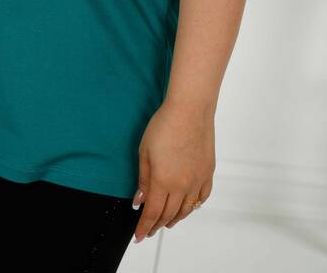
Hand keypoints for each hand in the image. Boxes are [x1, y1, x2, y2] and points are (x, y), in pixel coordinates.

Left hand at [132, 98, 215, 241]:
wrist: (189, 110)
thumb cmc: (164, 126)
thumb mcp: (144, 151)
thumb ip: (143, 179)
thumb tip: (140, 200)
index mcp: (163, 181)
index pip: (152, 212)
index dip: (144, 226)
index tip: (139, 236)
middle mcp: (182, 186)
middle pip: (169, 214)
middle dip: (157, 225)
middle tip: (149, 230)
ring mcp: (197, 180)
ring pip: (186, 209)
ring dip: (175, 218)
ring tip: (166, 223)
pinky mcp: (208, 172)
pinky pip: (202, 197)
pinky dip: (194, 206)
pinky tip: (188, 207)